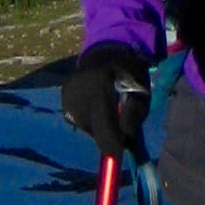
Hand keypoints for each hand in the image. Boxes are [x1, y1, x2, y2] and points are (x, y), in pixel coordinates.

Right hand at [62, 44, 152, 160]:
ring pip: (84, 127)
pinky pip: (77, 120)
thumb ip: (135, 114)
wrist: (104, 48)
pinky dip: (89, 120)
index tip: (117, 156)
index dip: (111, 144)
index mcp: (99, 85)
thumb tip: (126, 142)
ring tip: (108, 111)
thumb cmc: (128, 69)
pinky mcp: (62, 97)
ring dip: (98, 128)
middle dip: (107, 135)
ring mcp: (67, 94)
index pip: (103, 123)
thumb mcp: (142, 87)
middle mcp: (77, 91)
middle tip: (120, 130)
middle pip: (93, 128)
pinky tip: (96, 107)